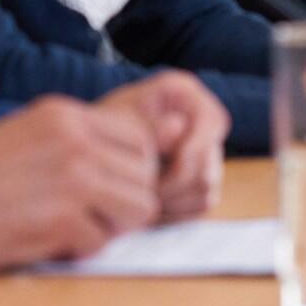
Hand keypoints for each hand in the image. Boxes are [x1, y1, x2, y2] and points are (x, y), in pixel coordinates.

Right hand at [0, 95, 158, 268]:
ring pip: (138, 209)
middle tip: (91, 213)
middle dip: (126, 201)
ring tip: (75, 225)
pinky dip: (81, 248)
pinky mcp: (62, 220)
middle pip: (145, 177)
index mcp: (69, 115)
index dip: (133, 169)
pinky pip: (102, 242)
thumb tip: (135, 158)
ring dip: (111, 226)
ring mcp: (74, 179)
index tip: (110, 186)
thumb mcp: (33, 131)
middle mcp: (78, 141)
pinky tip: (50, 238)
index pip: (140, 138)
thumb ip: (81, 138)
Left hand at [98, 71, 228, 220]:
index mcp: (185, 93)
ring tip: (139, 198)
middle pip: (208, 163)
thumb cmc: (102, 127)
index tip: (155, 170)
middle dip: (172, 184)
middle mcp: (203, 121)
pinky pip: (201, 206)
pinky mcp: (203, 183)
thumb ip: (148, 124)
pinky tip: (148, 207)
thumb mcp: (117, 121)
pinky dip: (174, 212)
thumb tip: (179, 127)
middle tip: (139, 193)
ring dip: (171, 201)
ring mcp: (207, 154)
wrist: (93, 150)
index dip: (190, 149)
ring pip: (206, 189)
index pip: (212, 122)